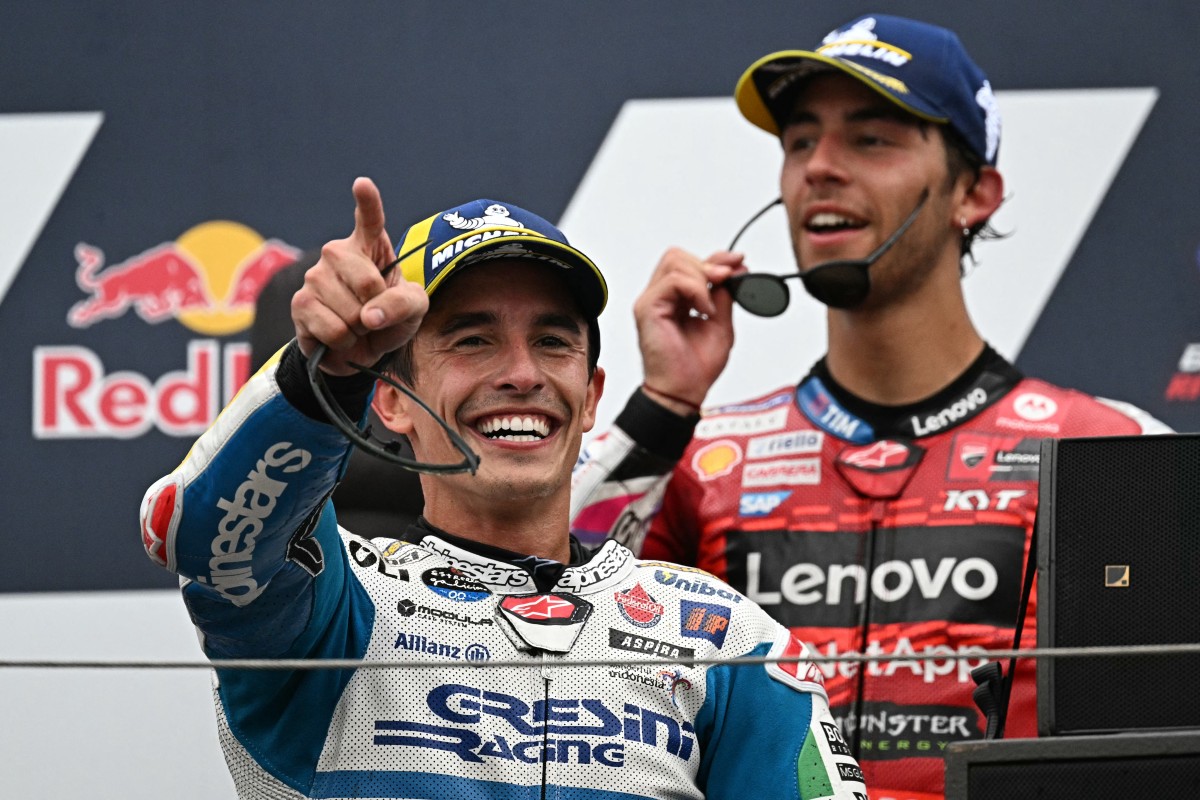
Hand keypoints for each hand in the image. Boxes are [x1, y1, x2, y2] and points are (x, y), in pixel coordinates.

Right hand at [292, 177, 429, 374]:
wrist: (361, 349)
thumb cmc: (390, 318)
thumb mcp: (413, 308)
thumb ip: (402, 305)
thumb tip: (369, 316)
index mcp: (368, 245)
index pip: (369, 218)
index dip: (367, 201)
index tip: (362, 184)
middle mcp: (337, 253)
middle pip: (367, 283)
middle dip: (377, 309)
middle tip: (372, 313)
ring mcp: (314, 277)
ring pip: (350, 312)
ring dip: (360, 330)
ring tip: (355, 326)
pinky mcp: (300, 304)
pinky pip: (333, 330)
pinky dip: (344, 342)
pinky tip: (340, 337)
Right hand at [633, 248, 742, 414]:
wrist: (684, 391)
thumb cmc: (695, 368)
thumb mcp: (721, 324)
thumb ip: (723, 297)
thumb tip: (732, 273)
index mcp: (676, 300)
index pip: (690, 263)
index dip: (716, 258)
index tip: (738, 262)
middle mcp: (661, 298)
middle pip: (678, 256)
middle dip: (708, 264)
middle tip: (725, 281)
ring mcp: (651, 301)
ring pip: (675, 262)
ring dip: (701, 278)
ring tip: (710, 306)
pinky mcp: (647, 308)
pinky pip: (673, 281)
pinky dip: (695, 290)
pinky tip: (704, 310)